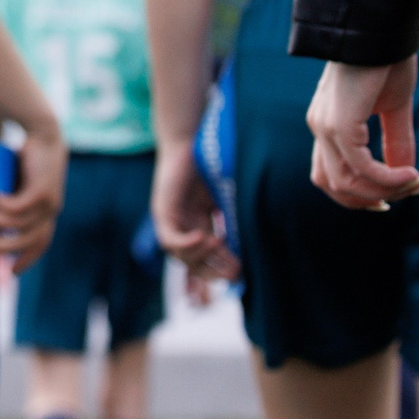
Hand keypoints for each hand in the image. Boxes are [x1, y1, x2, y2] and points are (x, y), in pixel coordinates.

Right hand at [0, 122, 64, 272]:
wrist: (42, 132)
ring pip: (17, 225)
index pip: (40, 244)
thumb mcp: (13, 185)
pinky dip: (2, 206)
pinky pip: (17, 208)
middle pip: (27, 242)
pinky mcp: (43, 191)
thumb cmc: (26, 157)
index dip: (26, 259)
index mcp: (46, 212)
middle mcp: (51, 211)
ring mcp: (49, 202)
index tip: (10, 272)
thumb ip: (7, 202)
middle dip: (1, 247)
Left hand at [151, 139, 238, 280]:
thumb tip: (256, 245)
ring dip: (202, 255)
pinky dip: (186, 243)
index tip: (241, 275)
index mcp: (199, 227)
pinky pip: (169, 238)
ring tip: (218, 244)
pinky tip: (203, 237)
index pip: (206, 260)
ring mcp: (171, 222)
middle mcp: (183, 229)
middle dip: (212, 271)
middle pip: (193, 264)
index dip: (220, 271)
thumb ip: (233, 222)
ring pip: (181, 255)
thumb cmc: (210, 167)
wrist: (189, 143)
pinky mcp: (162, 211)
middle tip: (233, 270)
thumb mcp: (225, 200)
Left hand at [307, 57, 418, 211]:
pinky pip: (361, 168)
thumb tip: (406, 173)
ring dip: (385, 191)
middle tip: (411, 190)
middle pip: (334, 186)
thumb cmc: (385, 61)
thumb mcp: (393, 107)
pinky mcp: (339, 124)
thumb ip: (396, 140)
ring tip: (415, 182)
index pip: (331, 175)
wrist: (379, 29)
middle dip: (373, 198)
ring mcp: (325, 127)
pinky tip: (412, 174)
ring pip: (346, 183)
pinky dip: (388, 179)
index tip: (401, 191)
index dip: (362, 193)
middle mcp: (320, 128)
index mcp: (327, 124)